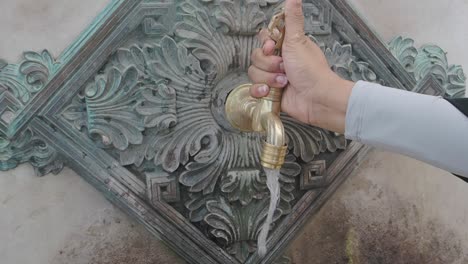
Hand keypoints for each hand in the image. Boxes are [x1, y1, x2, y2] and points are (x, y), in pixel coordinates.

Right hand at [248, 0, 353, 132]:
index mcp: (285, 47)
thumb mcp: (298, 40)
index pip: (263, 41)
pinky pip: (253, 90)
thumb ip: (293, 19)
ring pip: (254, 74)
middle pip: (256, 57)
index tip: (273, 48)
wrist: (316, 98)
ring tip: (283, 83)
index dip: (265, 45)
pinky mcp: (270, 94)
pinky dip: (260, 91)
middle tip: (284, 68)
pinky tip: (270, 92)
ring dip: (268, 78)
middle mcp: (278, 62)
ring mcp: (273, 78)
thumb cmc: (311, 70)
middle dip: (269, 64)